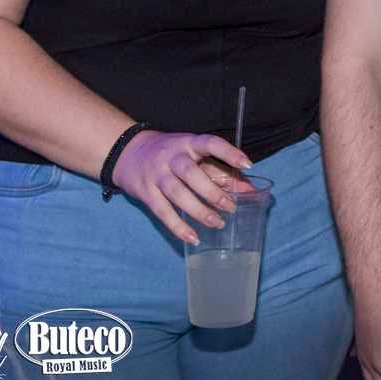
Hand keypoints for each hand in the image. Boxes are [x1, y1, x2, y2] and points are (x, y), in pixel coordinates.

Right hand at [109, 130, 252, 243]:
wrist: (129, 153)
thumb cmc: (172, 155)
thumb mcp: (195, 155)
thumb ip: (222, 171)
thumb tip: (251, 189)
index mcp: (188, 143)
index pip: (210, 143)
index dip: (229, 153)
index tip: (247, 164)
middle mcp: (171, 157)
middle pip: (191, 173)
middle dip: (213, 192)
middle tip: (231, 207)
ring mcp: (156, 174)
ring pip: (177, 193)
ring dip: (199, 211)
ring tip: (218, 223)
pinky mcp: (146, 192)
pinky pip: (162, 211)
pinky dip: (178, 226)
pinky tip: (193, 237)